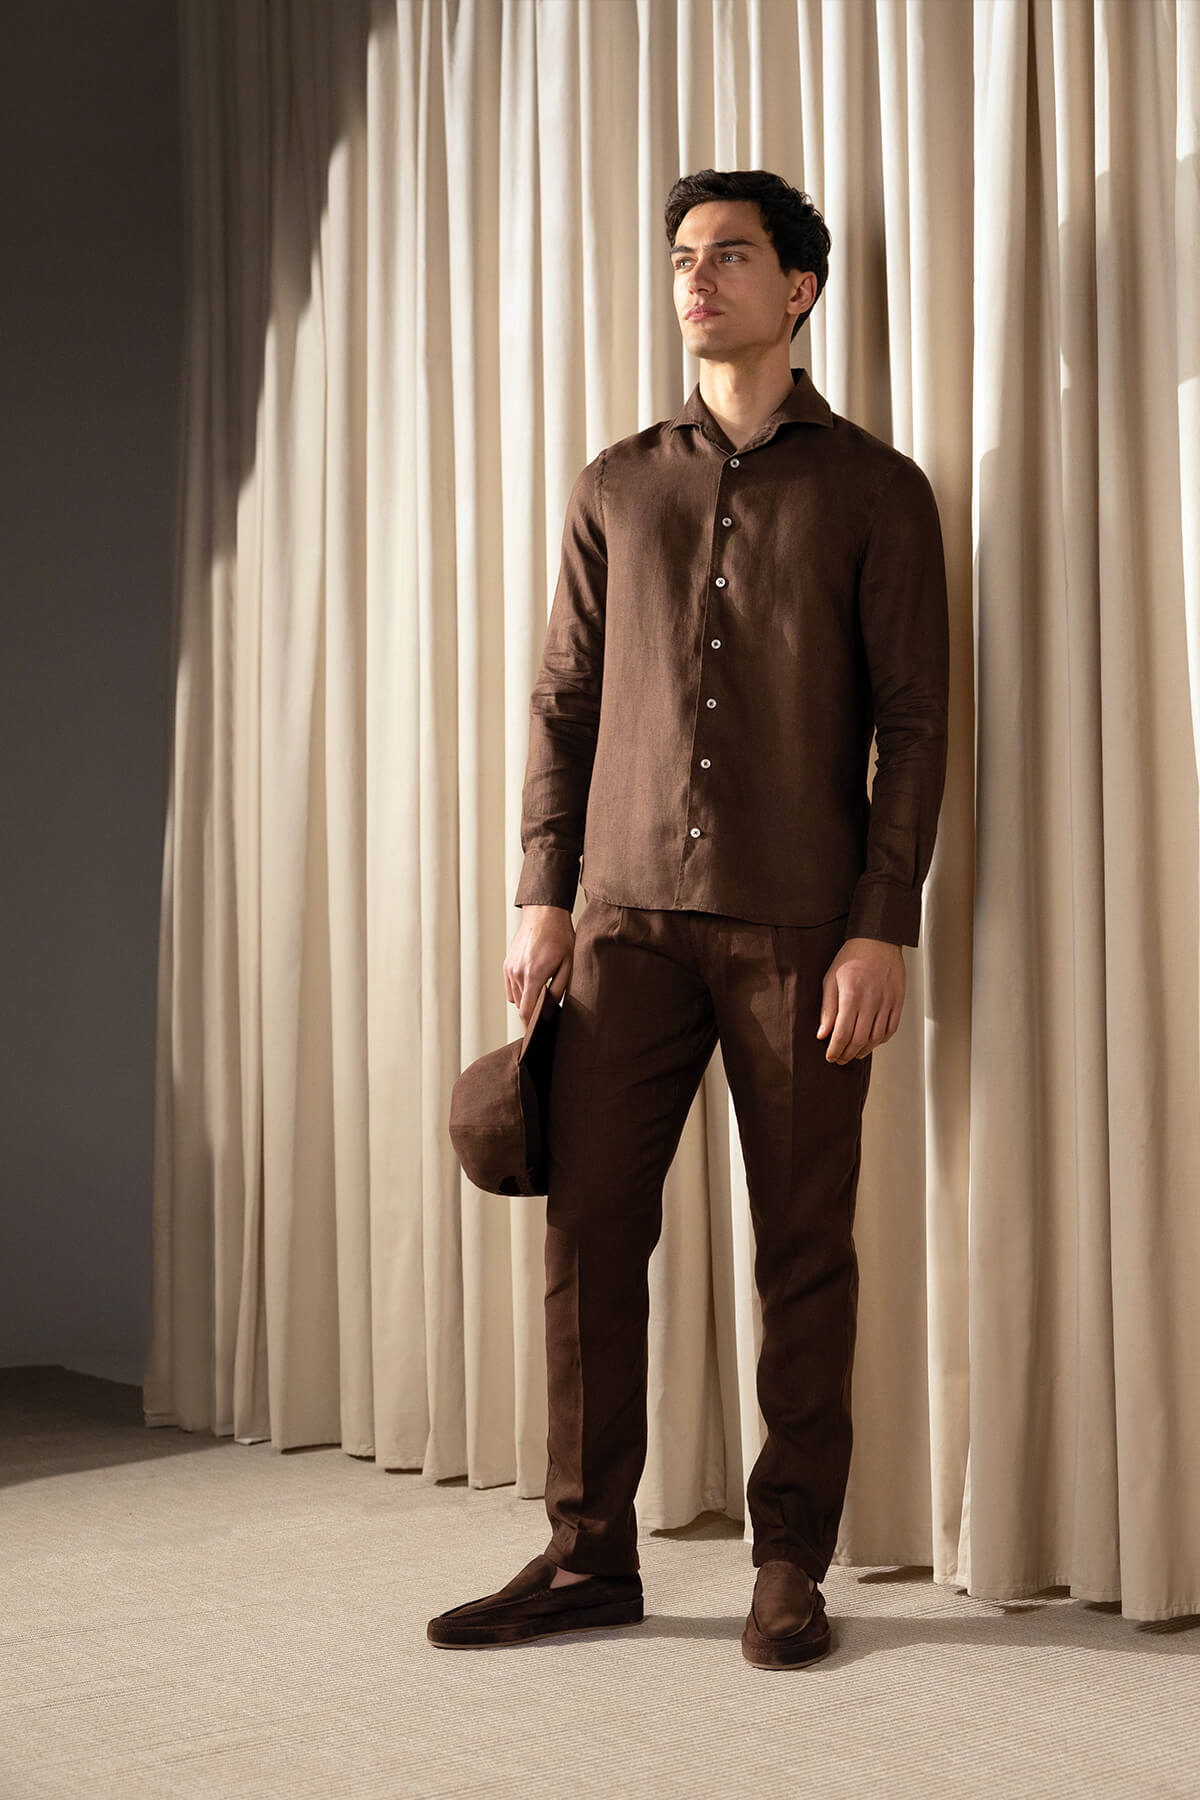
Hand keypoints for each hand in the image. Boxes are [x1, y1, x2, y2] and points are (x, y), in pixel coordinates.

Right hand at [504, 904, 575, 1025]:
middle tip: (545, 1017)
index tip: (536, 1035)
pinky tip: (534, 984)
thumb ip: (558, 990)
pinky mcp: (507, 964)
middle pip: (520, 1006)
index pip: (526, 1010)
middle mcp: (517, 973)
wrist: (544, 915)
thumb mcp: (568, 965)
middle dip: (531, 1014)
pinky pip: (510, 987)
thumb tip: (549, 1011)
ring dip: (526, 1001)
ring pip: (514, 997)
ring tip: (541, 996)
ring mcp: (509, 968)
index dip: (530, 1025)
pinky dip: (520, 991)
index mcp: (533, 974)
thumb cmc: (560, 938)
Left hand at [816, 936, 904, 1063]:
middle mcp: (871, 1001)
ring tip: (853, 1053)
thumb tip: (823, 1035)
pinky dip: (881, 1040)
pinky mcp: (898, 1002)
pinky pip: (891, 1029)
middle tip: (840, 1059)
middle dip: (847, 1054)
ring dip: (864, 1050)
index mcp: (851, 996)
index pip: (842, 1034)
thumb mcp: (831, 980)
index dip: (835, 1050)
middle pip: (859, 1040)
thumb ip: (827, 1009)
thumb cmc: (852, 957)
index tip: (830, 1057)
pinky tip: (871, 1042)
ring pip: (877, 1038)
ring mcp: (887, 1002)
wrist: (878, 940)